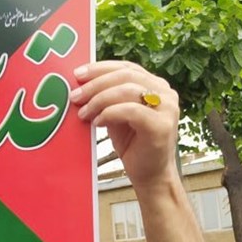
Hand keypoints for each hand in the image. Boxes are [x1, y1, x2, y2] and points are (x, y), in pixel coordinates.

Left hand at [71, 61, 179, 190]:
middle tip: (75, 96)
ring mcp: (166, 108)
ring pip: (127, 90)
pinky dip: (110, 113)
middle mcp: (165, 93)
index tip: (77, 74)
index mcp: (155, 85)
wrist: (149, 174)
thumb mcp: (116, 115)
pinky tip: (97, 122)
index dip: (100, 68)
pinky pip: (131, 111)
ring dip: (99, 100)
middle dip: (95, 84)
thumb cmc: (133, 144)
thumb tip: (80, 86)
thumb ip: (106, 98)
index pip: (126, 67)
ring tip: (83, 113)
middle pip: (125, 75)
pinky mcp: (161, 126)